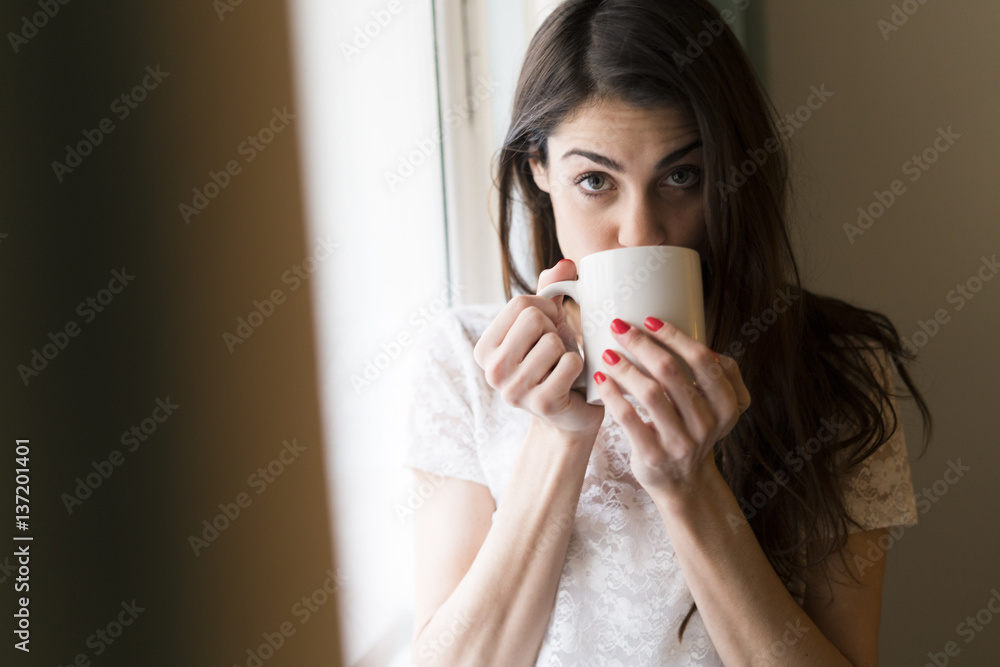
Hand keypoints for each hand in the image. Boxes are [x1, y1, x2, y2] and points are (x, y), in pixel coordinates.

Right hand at [473, 260, 604, 440]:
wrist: (569, 411)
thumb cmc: (554, 361)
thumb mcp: (546, 323)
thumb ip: (550, 290)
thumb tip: (566, 265)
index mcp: (484, 348)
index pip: (520, 303)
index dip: (544, 310)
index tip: (546, 330)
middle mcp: (492, 371)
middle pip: (533, 320)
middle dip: (554, 330)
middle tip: (554, 352)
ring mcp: (514, 391)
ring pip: (553, 342)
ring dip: (567, 351)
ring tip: (561, 367)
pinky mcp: (541, 404)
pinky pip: (571, 363)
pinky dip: (579, 366)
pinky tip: (572, 380)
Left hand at [593, 316, 750, 498]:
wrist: (684, 484)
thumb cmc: (693, 433)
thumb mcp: (717, 407)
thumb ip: (715, 375)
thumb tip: (694, 336)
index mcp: (726, 405)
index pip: (702, 360)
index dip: (674, 336)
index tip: (649, 320)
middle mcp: (707, 424)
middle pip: (672, 372)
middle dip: (642, 344)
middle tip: (620, 328)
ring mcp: (681, 442)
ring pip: (650, 393)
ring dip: (624, 368)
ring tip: (608, 353)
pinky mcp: (654, 456)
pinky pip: (629, 418)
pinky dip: (613, 395)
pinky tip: (602, 379)